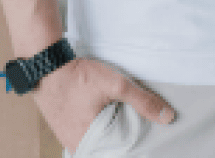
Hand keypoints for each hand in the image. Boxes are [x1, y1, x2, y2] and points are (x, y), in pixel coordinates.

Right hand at [34, 56, 173, 149]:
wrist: (47, 66)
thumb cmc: (78, 77)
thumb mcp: (116, 85)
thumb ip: (142, 101)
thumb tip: (167, 117)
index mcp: (88, 142)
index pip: (115, 155)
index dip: (130, 148)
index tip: (143, 141)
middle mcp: (75, 144)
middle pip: (106, 149)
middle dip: (121, 141)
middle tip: (136, 130)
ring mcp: (67, 137)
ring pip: (96, 142)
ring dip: (109, 134)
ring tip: (123, 122)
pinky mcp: (63, 127)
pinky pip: (85, 134)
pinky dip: (98, 129)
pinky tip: (107, 118)